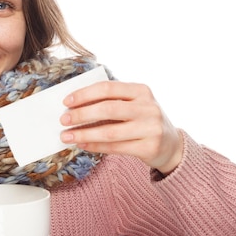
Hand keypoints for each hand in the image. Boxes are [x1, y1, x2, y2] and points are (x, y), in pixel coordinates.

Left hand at [59, 80, 182, 173]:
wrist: (171, 145)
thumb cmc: (143, 121)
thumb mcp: (134, 105)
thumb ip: (111, 102)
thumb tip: (75, 106)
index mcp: (141, 91)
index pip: (108, 88)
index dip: (85, 94)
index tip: (66, 102)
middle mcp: (148, 107)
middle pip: (108, 109)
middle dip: (82, 114)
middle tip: (63, 120)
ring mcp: (151, 128)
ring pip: (110, 131)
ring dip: (84, 134)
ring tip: (67, 136)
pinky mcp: (150, 147)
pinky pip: (116, 147)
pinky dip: (95, 146)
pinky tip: (82, 144)